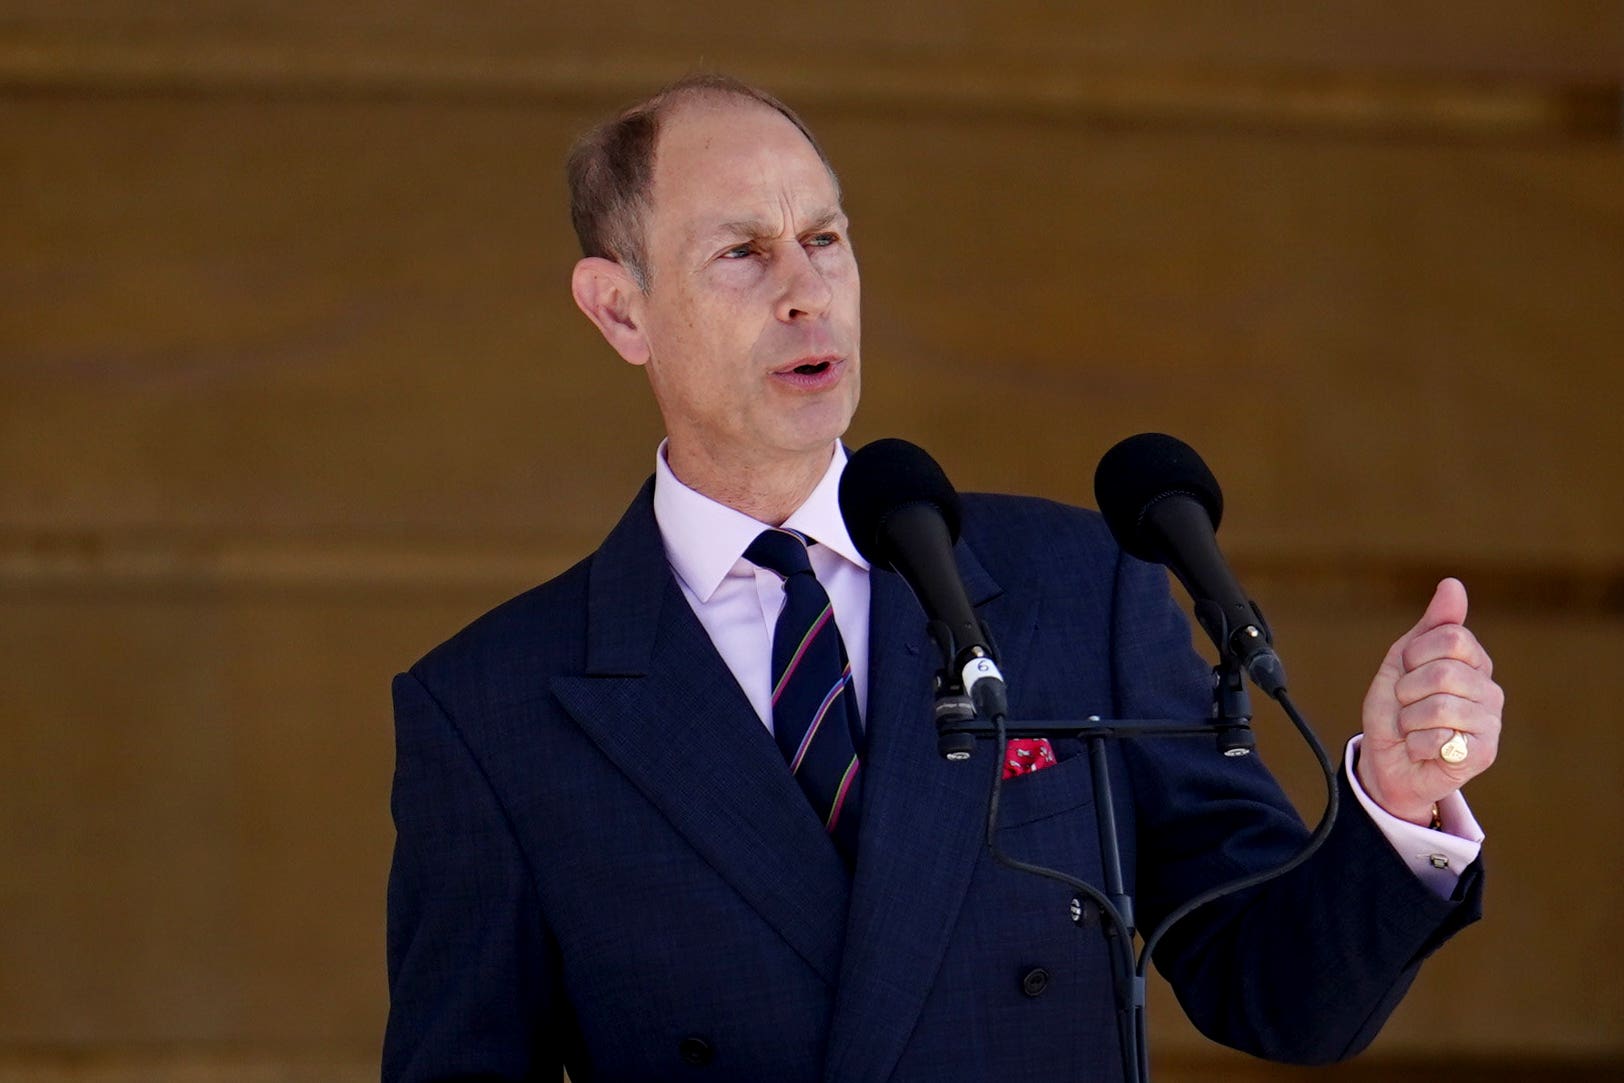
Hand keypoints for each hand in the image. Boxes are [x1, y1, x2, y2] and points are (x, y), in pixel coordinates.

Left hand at [1357, 578, 1502, 824]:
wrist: (1386, 761)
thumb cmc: (1395, 710)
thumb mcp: (1403, 661)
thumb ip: (1431, 625)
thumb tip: (1453, 584)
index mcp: (1473, 663)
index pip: (1450, 637)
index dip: (1414, 655)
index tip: (1407, 672)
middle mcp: (1489, 690)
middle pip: (1444, 672)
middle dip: (1407, 691)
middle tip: (1407, 706)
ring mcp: (1490, 723)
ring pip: (1438, 707)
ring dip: (1408, 721)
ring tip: (1413, 729)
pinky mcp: (1483, 753)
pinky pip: (1439, 738)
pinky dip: (1416, 744)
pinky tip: (1423, 750)